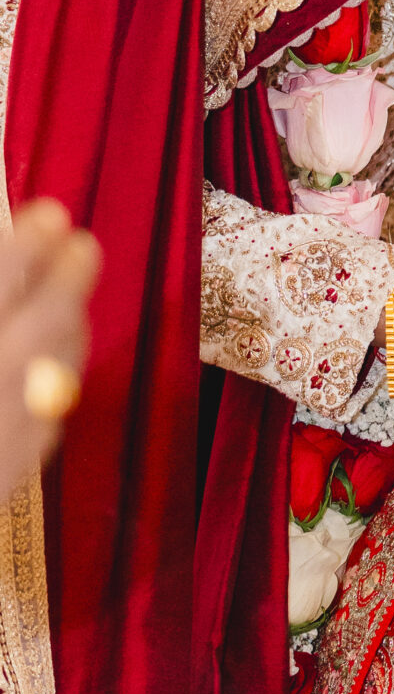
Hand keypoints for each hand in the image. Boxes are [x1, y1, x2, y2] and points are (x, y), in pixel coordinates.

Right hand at [0, 200, 99, 499]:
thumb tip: (4, 255)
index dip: (24, 248)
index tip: (50, 213)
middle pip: (37, 329)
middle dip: (65, 281)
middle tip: (84, 241)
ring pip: (52, 377)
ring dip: (70, 326)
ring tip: (72, 291)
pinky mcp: (0, 480)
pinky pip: (46, 423)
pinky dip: (58, 380)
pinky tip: (59, 356)